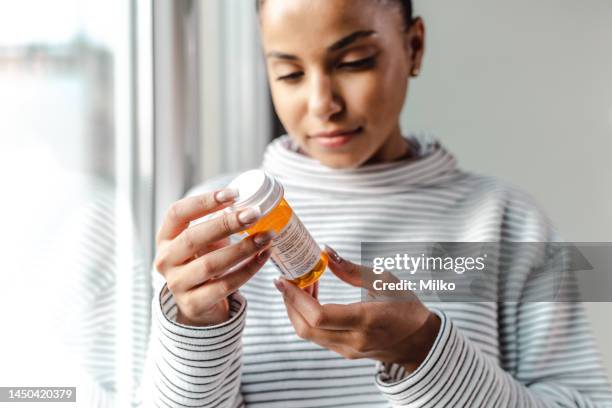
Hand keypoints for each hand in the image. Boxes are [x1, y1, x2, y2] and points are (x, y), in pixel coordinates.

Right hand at [155, 188, 273, 325]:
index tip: (233, 194)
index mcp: (165, 238)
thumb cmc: (203, 262)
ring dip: (243, 248)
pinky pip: (225, 285)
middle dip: (226, 224)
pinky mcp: (193, 304)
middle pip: (193, 238)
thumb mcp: (205, 241)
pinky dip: (248, 269)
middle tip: (254, 214)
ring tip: (266, 236)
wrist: (198, 304)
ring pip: (210, 264)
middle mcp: (165, 260)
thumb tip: (248, 205)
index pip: (177, 213)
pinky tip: (264, 256)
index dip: (204, 202)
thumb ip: (218, 224)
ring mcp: (177, 284)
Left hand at [273, 246, 439, 372]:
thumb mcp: (385, 281)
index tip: (283, 280)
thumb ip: (351, 269)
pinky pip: (317, 336)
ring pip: (308, 333)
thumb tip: (325, 252)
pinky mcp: (345, 352)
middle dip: (290, 302)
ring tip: (303, 285)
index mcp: (366, 320)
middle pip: (305, 327)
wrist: (421, 342)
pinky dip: (307, 317)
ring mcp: (348, 350)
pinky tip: (313, 299)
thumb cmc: (407, 307)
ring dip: (297, 309)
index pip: (319, 315)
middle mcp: (354, 340)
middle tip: (288, 280)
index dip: (295, 298)